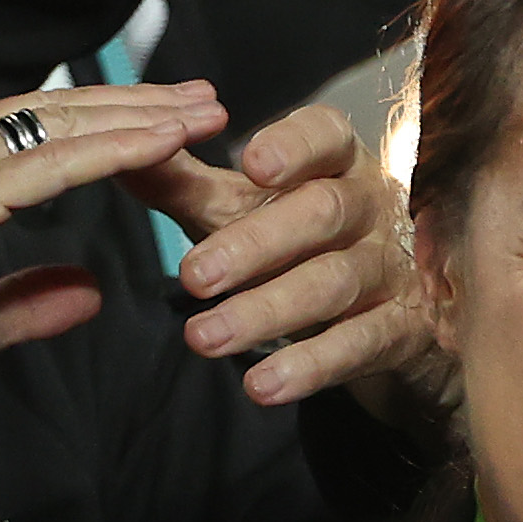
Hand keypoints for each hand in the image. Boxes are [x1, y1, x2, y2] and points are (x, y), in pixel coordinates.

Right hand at [0, 81, 230, 445]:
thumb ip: (26, 299)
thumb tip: (89, 291)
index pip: (29, 124)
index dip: (103, 118)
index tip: (167, 118)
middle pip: (51, 110)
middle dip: (135, 103)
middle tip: (205, 99)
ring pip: (59, 126)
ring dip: (141, 116)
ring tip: (206, 112)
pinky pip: (54, 164)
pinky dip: (118, 150)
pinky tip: (170, 145)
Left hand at [128, 102, 421, 406]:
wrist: (392, 303)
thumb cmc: (302, 237)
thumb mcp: (246, 206)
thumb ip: (186, 183)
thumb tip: (121, 157)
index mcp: (337, 162)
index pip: (326, 136)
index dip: (295, 146)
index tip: (252, 163)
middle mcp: (372, 206)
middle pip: (324, 211)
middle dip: (257, 243)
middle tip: (195, 277)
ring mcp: (391, 267)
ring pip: (334, 281)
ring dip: (266, 311)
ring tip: (204, 338)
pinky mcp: (401, 327)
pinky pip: (360, 344)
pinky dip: (311, 366)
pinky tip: (263, 385)